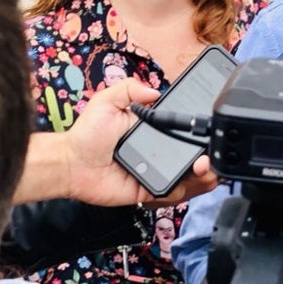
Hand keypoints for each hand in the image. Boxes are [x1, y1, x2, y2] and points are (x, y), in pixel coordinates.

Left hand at [30, 79, 216, 206]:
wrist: (70, 163)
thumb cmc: (87, 133)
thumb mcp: (107, 101)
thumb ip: (129, 89)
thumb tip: (155, 91)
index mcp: (155, 130)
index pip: (185, 131)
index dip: (201, 133)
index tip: (211, 132)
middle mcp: (160, 151)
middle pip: (193, 156)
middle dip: (210, 158)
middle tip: (210, 157)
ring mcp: (156, 171)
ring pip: (189, 177)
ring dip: (204, 175)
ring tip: (208, 171)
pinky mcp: (149, 190)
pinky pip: (171, 193)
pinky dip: (184, 190)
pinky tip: (189, 182)